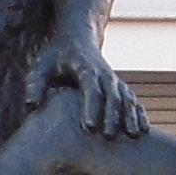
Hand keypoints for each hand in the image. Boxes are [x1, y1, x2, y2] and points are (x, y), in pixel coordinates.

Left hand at [27, 39, 146, 137]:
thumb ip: (35, 85)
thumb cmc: (56, 55)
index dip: (91, 106)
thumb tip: (31, 106)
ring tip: (133, 136)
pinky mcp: (119, 87)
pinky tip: (144, 130)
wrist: (78, 38)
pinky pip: (133, 100)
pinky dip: (139, 113)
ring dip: (130, 116)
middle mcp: (104, 74)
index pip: (91, 88)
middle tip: (108, 137)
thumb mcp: (41, 65)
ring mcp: (114, 80)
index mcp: (85, 68)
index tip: (89, 126)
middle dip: (112, 115)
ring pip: (126, 98)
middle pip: (112, 95)